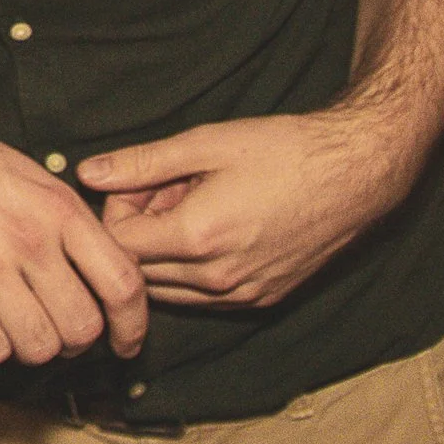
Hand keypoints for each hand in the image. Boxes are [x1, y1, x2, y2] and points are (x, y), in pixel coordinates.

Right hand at [0, 89, 144, 363]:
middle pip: (82, 327)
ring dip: (32, 345)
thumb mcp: (33, 179)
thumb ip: (71, 226)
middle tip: (57, 330)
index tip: (124, 342)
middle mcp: (30, 240)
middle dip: (75, 340)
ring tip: (16, 325)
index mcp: (60, 209)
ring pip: (39, 346)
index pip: (122, 283)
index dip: (132, 324)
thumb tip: (103, 281)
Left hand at [80, 112, 402, 307]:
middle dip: (138, 230)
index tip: (138, 181)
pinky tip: (215, 225)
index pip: (118, 245)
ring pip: (168, 289)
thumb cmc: (283, 150)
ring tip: (191, 204)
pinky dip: (192, 267)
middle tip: (165, 188)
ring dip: (164, 251)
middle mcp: (217, 279)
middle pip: (139, 271)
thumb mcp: (204, 144)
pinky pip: (202, 297)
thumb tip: (87, 173)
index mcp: (197, 240)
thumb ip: (140, 163)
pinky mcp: (264, 299)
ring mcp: (243, 295)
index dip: (115, 209)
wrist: (357, 172)